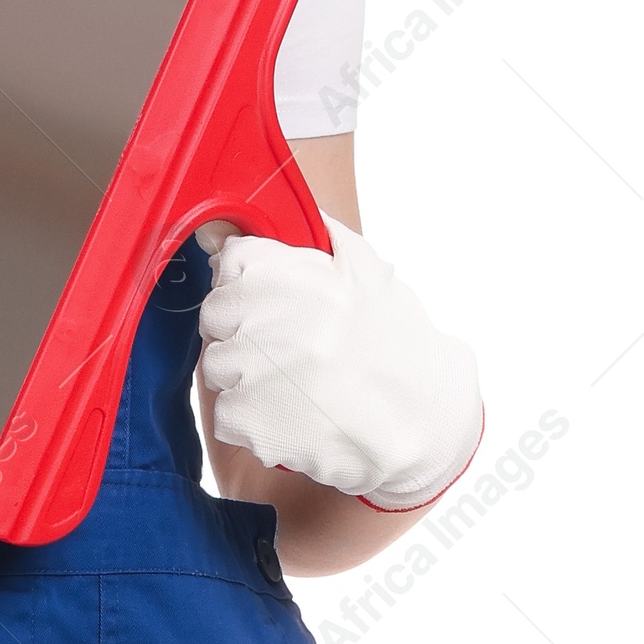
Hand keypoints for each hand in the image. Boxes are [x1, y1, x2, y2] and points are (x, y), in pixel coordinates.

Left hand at [197, 217, 482, 509]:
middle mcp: (272, 316)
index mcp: (297, 274)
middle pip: (216, 318)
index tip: (269, 305)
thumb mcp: (370, 275)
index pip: (233, 262)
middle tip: (290, 354)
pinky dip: (253, 424)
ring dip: (247, 380)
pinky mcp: (252, 420)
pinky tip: (294, 420)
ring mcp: (258, 370)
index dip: (249, 286)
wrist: (426, 422)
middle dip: (244, 333)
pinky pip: (226, 416)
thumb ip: (323, 239)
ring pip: (217, 369)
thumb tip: (272, 219)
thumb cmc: (400, 351)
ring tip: (297, 390)